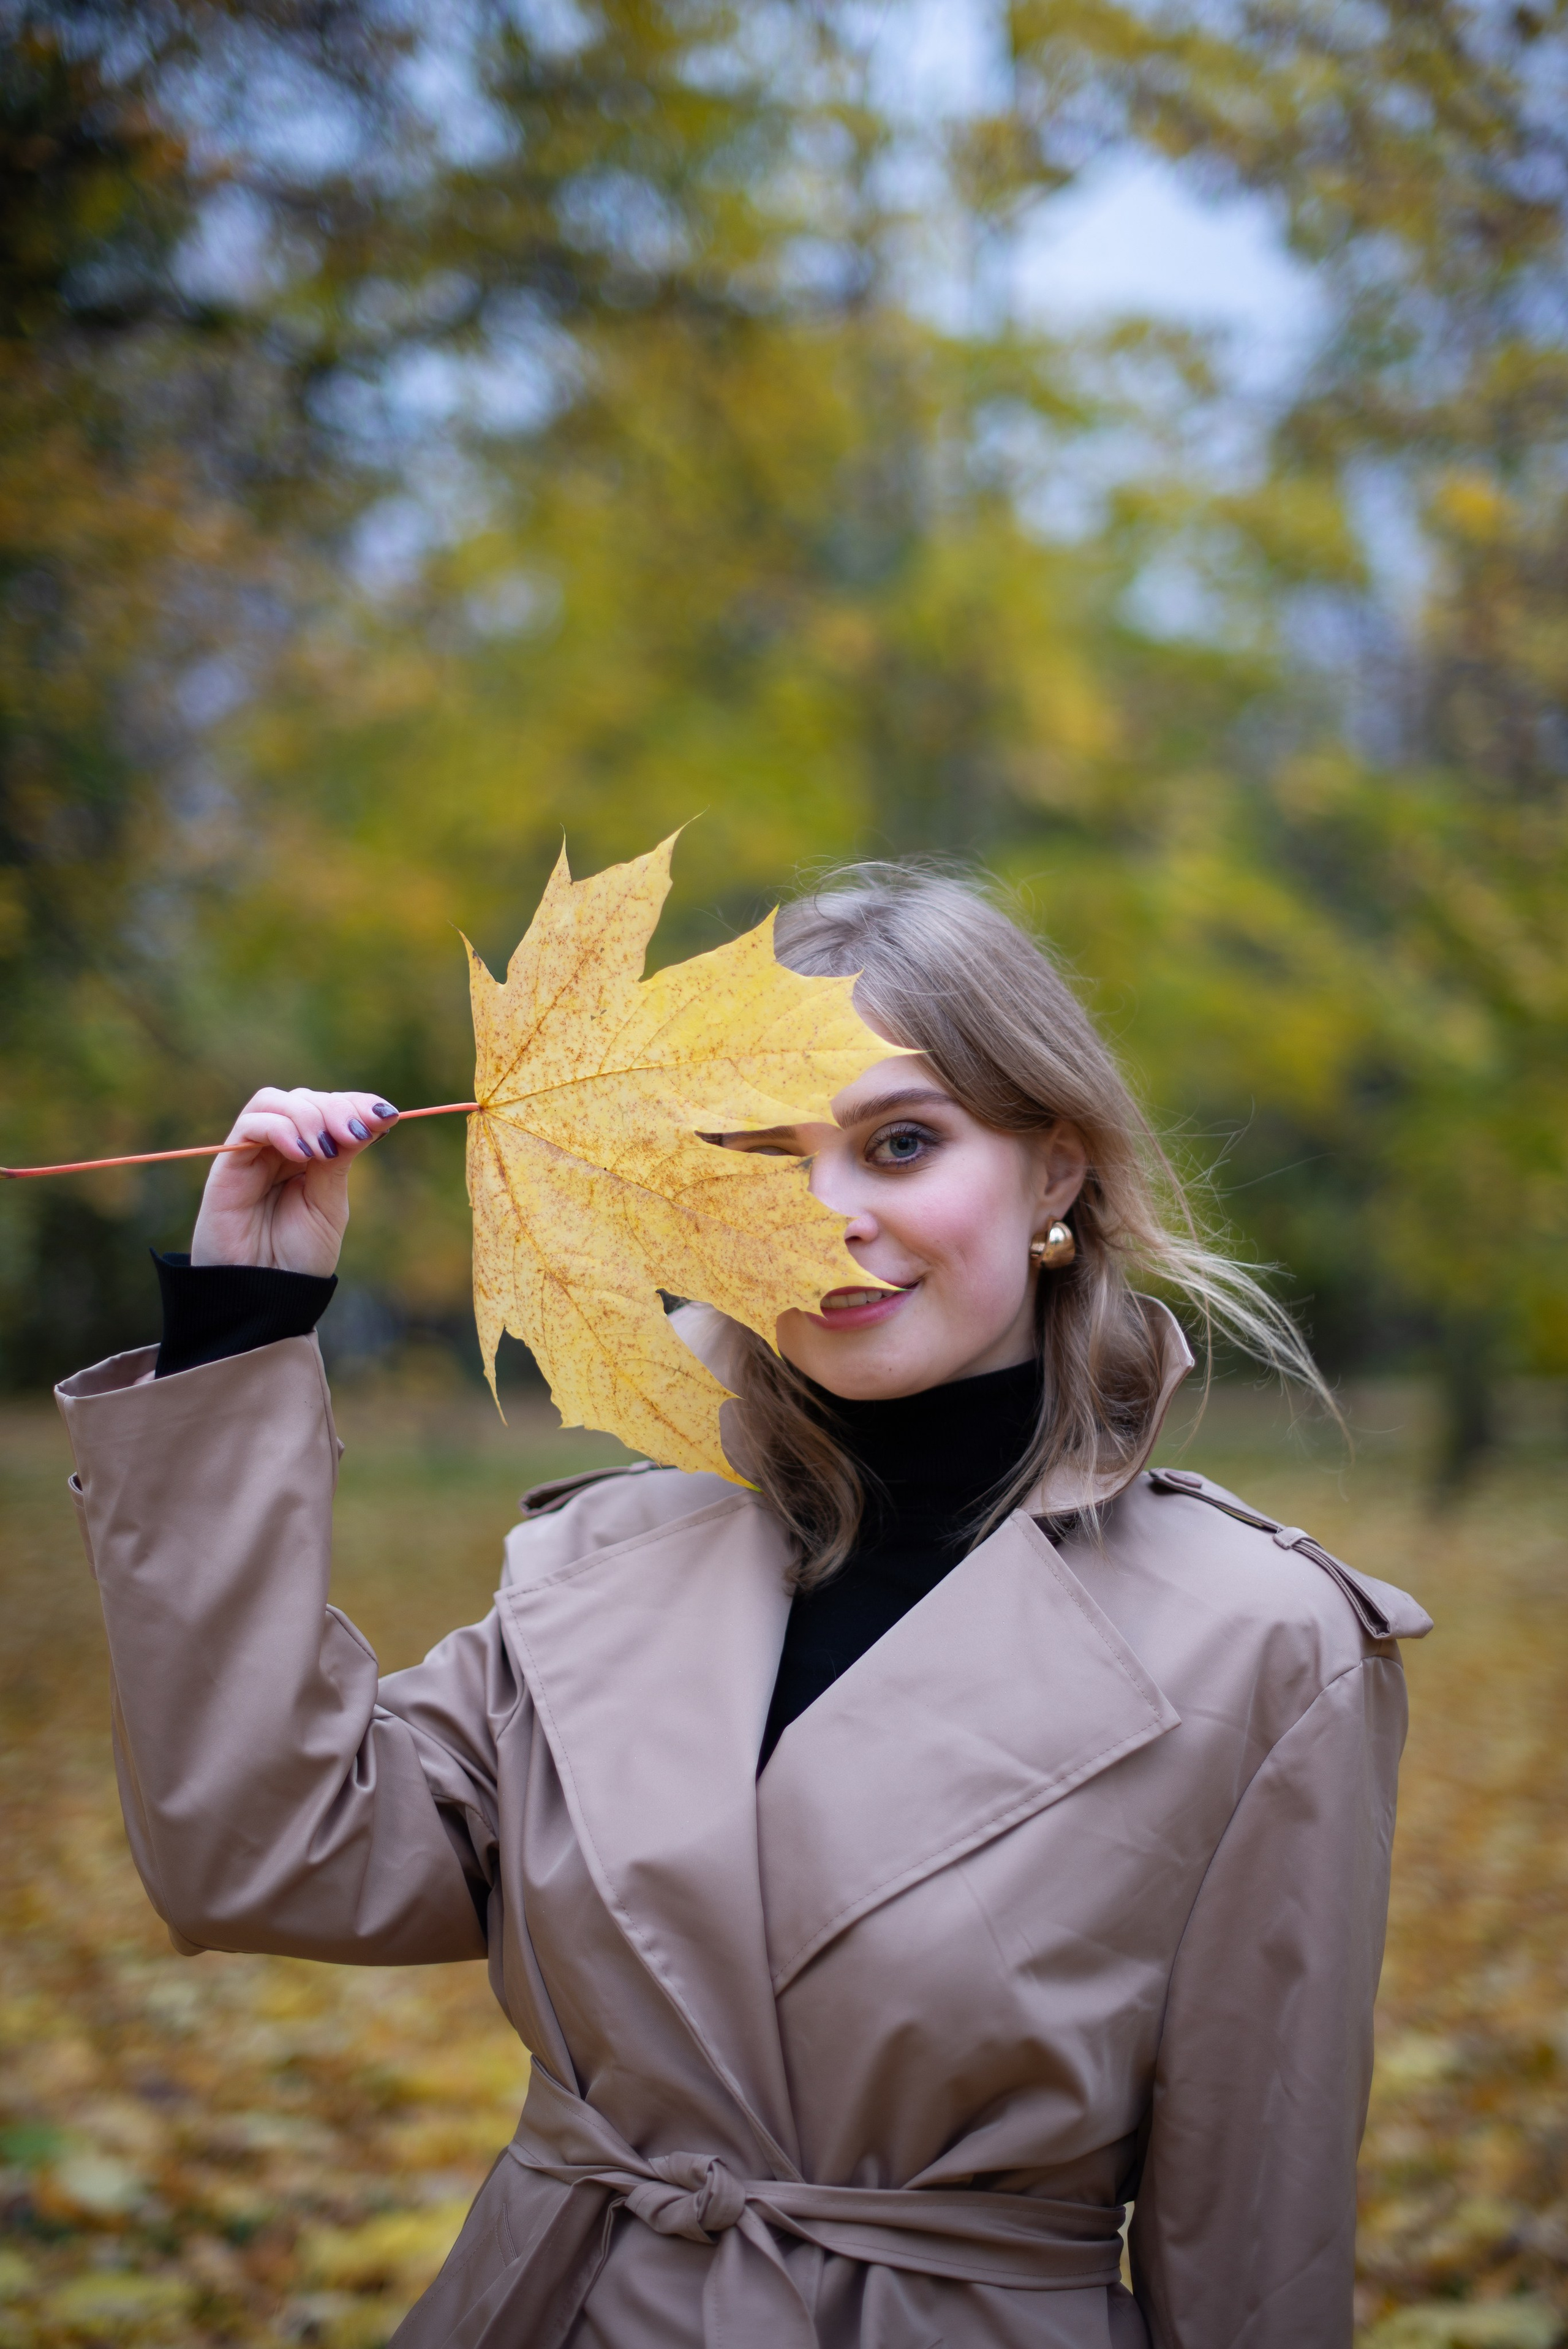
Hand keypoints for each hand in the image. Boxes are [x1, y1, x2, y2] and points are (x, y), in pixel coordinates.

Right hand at [189, 1089, 399, 1276]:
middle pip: (305, 1098)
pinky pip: (249, 1125)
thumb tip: (370, 1116)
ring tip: (326, 1149)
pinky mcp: (228, 1165)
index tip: (386, 1115)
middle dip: (337, 1109)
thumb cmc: (298, 1256)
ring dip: (308, 1116)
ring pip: (275, 1101)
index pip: (331, 1107)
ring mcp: (253, 1154)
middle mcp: (281, 1148)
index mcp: (311, 1155)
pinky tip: (302, 1155)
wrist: (265, 1295)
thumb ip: (340, 1160)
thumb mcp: (330, 1203)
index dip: (357, 1103)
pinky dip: (279, 1129)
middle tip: (355, 1135)